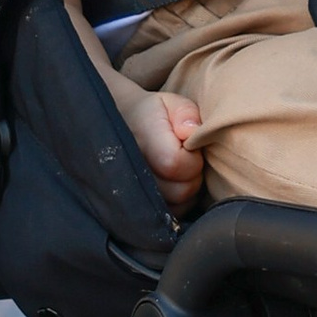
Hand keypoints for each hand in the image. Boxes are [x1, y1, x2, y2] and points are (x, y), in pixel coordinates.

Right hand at [126, 85, 205, 214]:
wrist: (124, 123)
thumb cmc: (155, 113)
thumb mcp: (172, 102)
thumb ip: (186, 113)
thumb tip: (191, 132)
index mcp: (143, 141)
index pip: (175, 165)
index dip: (192, 159)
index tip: (190, 147)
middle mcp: (133, 169)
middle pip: (180, 191)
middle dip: (193, 176)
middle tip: (187, 159)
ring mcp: (133, 192)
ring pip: (177, 205)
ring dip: (187, 189)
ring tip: (180, 169)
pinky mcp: (139, 207)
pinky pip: (171, 214)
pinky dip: (179, 202)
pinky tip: (175, 182)